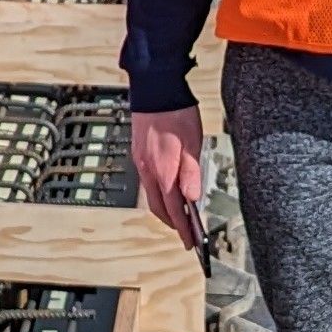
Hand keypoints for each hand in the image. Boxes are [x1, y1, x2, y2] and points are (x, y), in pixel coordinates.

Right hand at [130, 105, 208, 246]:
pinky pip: (148, 182)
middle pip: (159, 207)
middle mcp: (148, 170)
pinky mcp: (139, 154)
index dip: (183, 228)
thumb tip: (191, 199)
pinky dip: (158, 193)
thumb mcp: (193, 143)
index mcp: (163, 170)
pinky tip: (168, 191)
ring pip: (152, 195)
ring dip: (165, 208)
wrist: (154, 88)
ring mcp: (141, 162)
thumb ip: (191, 173)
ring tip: (180, 215)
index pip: (173, 209)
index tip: (190, 242)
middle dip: (173, 223)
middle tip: (186, 233)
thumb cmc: (176, 112)